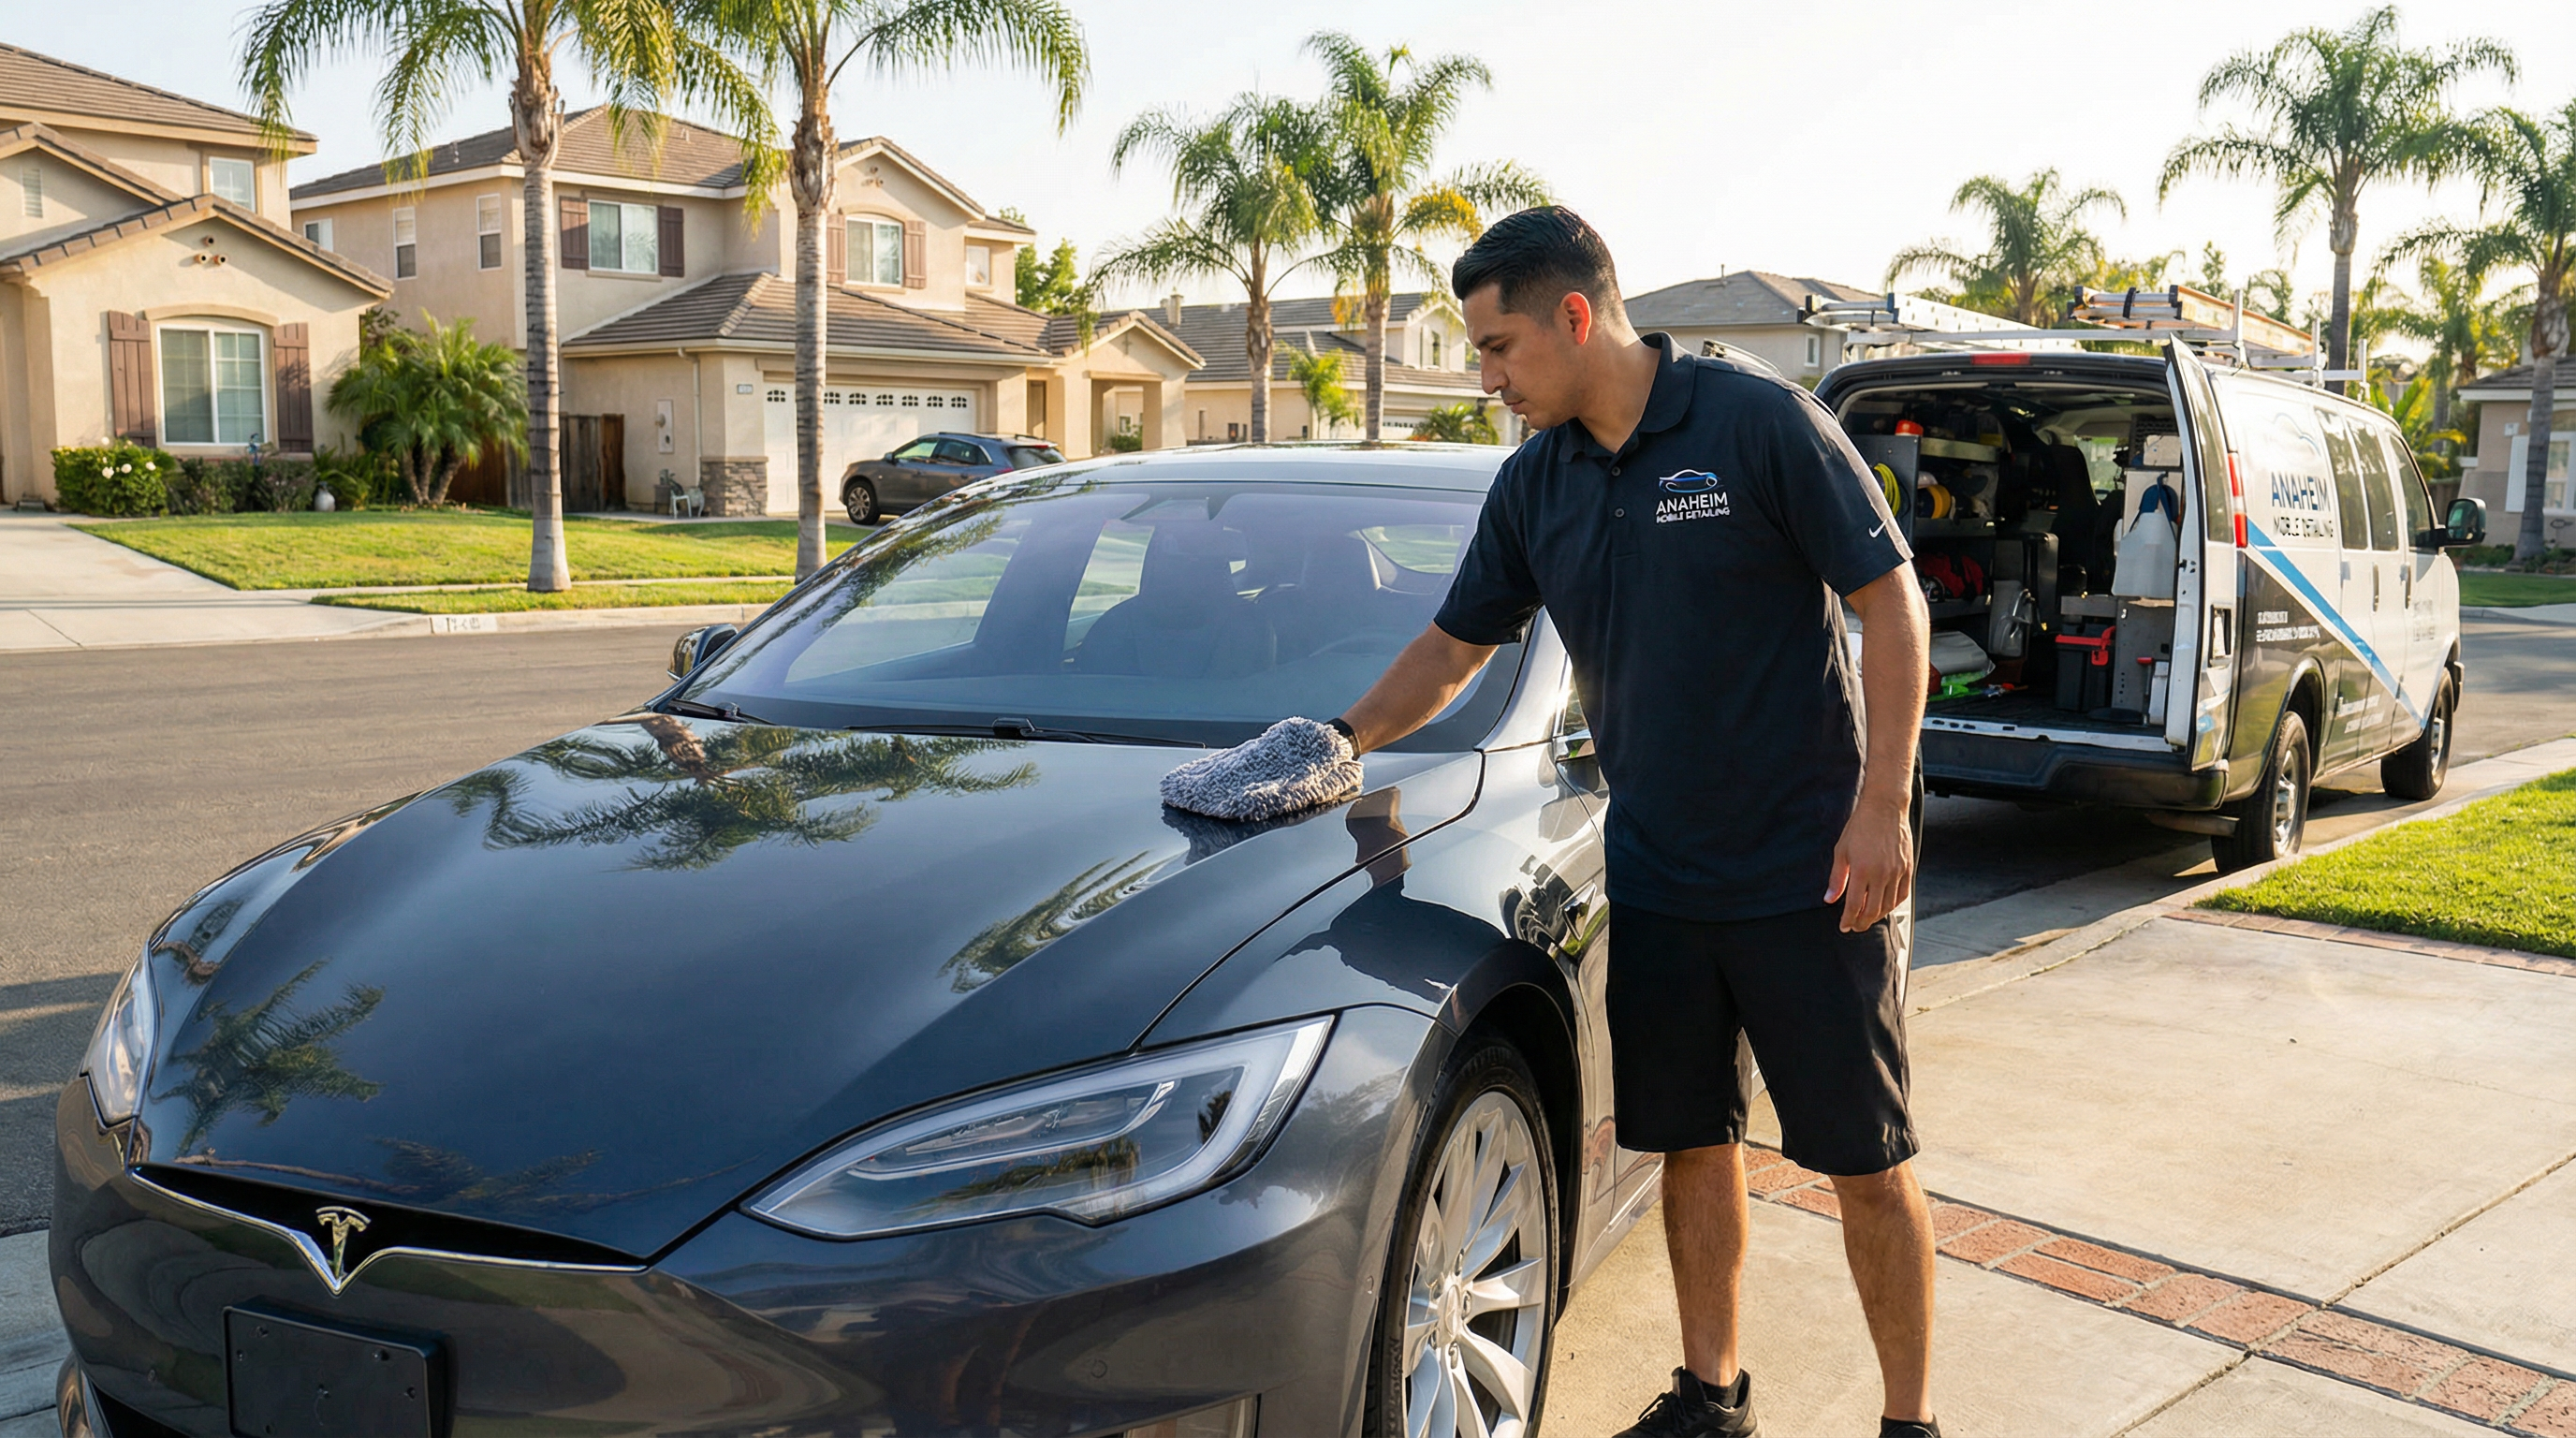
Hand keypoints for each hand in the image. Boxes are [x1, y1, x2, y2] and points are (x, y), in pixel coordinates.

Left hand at [1824, 796, 1913, 932]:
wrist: (1885, 808)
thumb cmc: (1861, 826)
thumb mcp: (1841, 851)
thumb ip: (1836, 878)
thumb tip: (1829, 899)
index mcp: (1862, 870)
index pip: (1854, 905)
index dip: (1848, 920)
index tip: (1844, 926)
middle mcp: (1882, 874)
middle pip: (1872, 910)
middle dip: (1862, 922)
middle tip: (1855, 926)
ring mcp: (1897, 872)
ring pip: (1888, 905)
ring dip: (1877, 916)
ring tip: (1867, 918)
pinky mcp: (1908, 868)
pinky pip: (1902, 894)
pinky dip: (1893, 905)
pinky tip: (1885, 906)